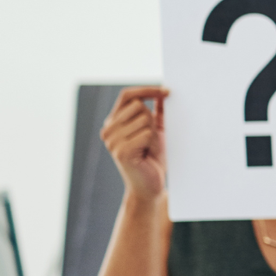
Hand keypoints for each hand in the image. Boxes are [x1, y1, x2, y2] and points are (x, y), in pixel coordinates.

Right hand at [100, 87, 169, 202]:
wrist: (149, 185)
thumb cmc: (153, 156)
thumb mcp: (156, 129)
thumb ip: (157, 111)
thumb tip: (164, 91)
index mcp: (114, 121)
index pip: (127, 95)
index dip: (147, 90)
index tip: (168, 91)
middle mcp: (108, 129)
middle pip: (139, 106)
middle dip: (153, 121)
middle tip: (151, 140)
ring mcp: (112, 140)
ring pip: (145, 119)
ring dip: (154, 134)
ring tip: (147, 148)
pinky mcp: (120, 151)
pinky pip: (146, 134)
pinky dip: (153, 142)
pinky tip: (146, 154)